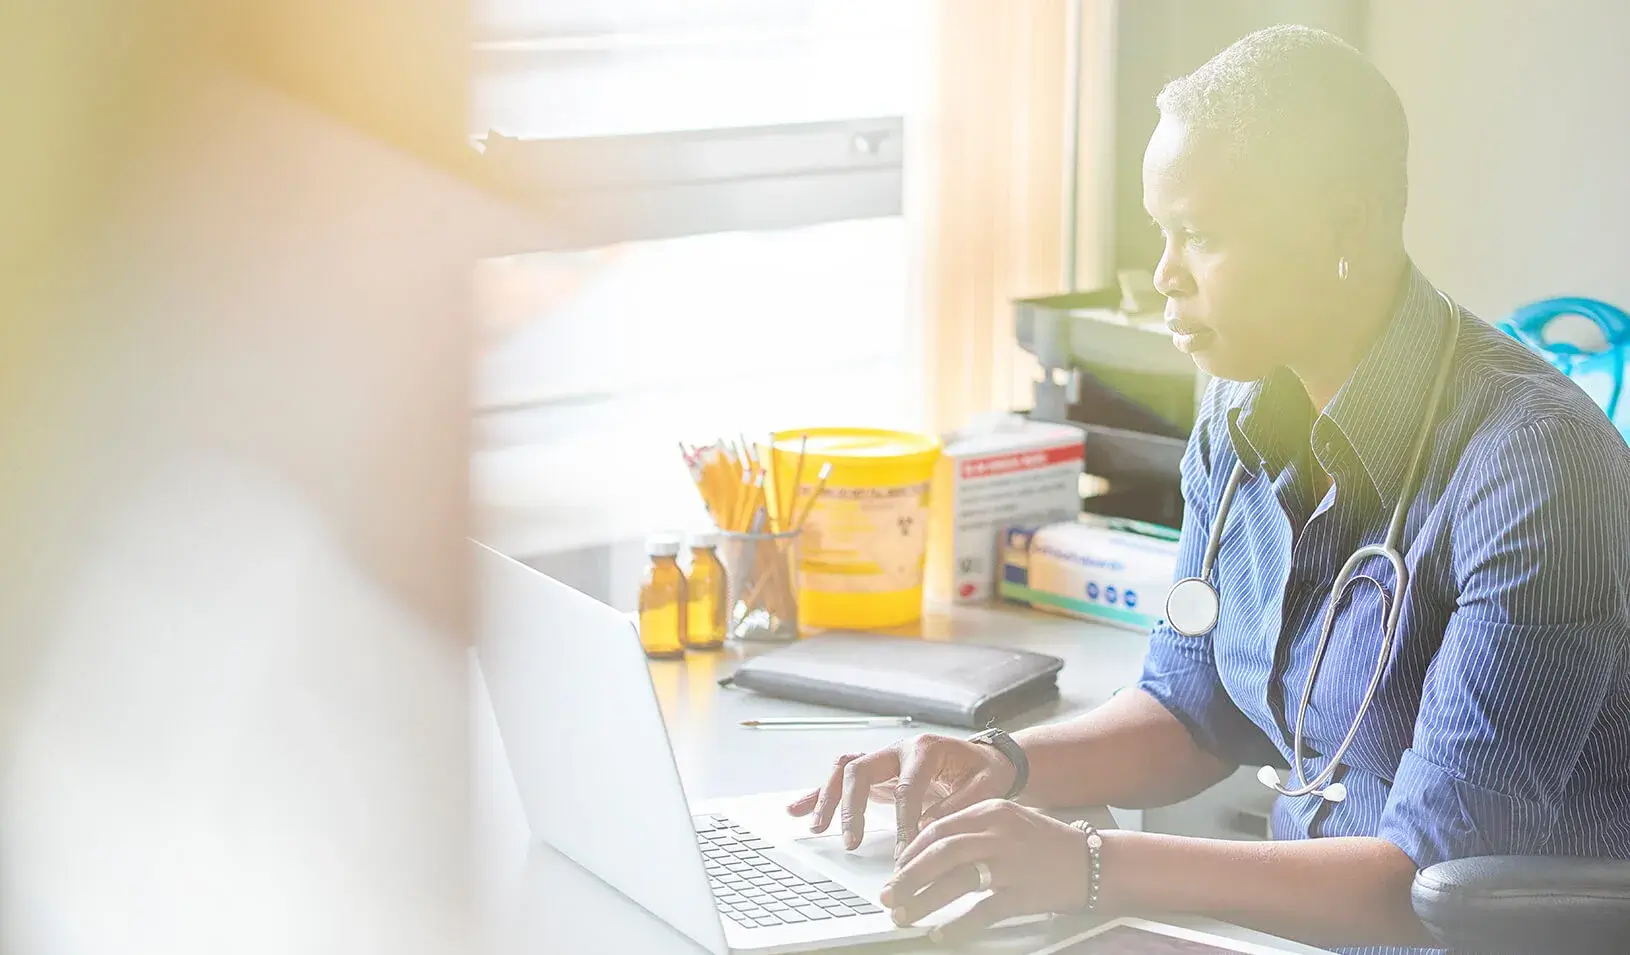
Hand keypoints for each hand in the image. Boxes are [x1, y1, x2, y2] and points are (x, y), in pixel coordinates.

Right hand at [785, 734, 1016, 856]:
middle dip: (852, 807)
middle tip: (852, 842)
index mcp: (926, 750)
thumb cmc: (986, 773)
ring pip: (844, 771)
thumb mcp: (986, 788)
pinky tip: (797, 809)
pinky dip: (819, 794)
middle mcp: (898, 749)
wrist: (987, 759)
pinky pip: (841, 779)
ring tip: (818, 828)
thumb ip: (958, 807)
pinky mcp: (877, 774)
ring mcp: (884, 760)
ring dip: (828, 799)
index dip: (904, 821)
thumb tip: (930, 831)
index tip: (904, 852)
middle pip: (861, 770)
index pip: (906, 787)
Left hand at [880, 799, 1090, 943]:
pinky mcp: (1022, 893)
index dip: (912, 852)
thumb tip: (930, 849)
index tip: (897, 869)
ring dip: (922, 900)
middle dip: (907, 876)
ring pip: (953, 880)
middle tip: (888, 894)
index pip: (938, 829)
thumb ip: (974, 828)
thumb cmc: (1051, 844)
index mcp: (992, 809)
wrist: (1097, 863)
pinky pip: (980, 912)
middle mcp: (998, 832)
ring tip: (903, 914)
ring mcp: (1010, 863)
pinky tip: (940, 934)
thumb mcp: (1011, 820)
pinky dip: (955, 926)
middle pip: (939, 853)